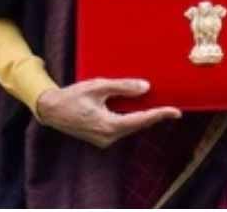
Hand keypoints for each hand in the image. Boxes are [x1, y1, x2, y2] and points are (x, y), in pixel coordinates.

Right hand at [34, 78, 180, 148]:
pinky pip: (121, 128)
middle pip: (137, 125)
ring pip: (129, 127)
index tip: (176, 112)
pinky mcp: (100, 138)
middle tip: (170, 108)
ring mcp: (104, 140)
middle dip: (153, 116)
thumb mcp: (98, 86)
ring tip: (156, 108)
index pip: (141, 120)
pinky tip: (135, 110)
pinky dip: (130, 119)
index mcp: (109, 125)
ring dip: (141, 118)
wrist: (50, 110)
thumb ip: (123, 87)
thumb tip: (146, 88)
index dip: (160, 115)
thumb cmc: (72, 96)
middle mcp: (108, 137)